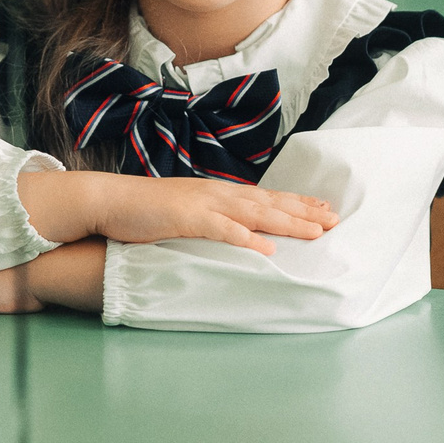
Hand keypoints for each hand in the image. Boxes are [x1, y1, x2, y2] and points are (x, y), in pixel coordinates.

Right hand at [19, 167, 334, 256]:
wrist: (107, 201)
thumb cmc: (142, 210)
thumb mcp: (183, 213)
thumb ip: (208, 219)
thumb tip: (230, 231)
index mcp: (215, 193)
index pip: (264, 197)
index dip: (295, 203)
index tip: (323, 210)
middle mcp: (216, 193)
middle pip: (269, 202)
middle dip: (304, 211)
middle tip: (336, 219)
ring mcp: (202, 204)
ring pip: (255, 213)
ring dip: (287, 222)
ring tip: (316, 231)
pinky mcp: (186, 218)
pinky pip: (222, 230)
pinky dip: (247, 238)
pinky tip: (267, 249)